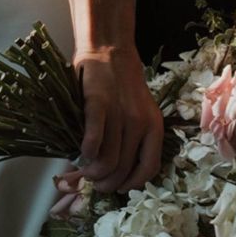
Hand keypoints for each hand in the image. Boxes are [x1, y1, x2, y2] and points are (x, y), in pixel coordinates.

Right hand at [73, 47, 164, 193]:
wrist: (110, 49)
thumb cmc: (123, 83)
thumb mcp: (141, 110)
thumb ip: (135, 136)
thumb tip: (118, 169)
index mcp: (154, 126)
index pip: (149, 168)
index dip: (133, 184)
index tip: (120, 187)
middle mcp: (139, 123)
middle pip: (124, 169)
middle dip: (108, 184)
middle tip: (96, 184)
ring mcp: (119, 113)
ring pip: (108, 161)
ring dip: (94, 174)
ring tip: (86, 173)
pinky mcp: (98, 103)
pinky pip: (93, 139)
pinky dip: (86, 153)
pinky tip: (81, 154)